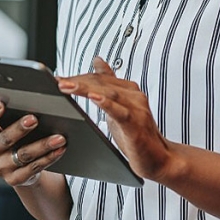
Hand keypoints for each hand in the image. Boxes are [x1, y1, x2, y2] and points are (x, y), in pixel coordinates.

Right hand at [0, 101, 66, 186]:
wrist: (17, 166)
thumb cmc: (14, 135)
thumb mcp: (7, 123)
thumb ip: (9, 110)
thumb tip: (16, 92)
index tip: (1, 104)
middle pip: (5, 139)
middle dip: (20, 129)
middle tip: (34, 118)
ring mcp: (1, 168)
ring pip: (23, 154)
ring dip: (43, 145)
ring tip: (59, 137)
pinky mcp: (15, 179)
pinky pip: (34, 167)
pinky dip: (49, 157)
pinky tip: (60, 149)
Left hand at [57, 57, 172, 180]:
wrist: (161, 159)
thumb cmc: (137, 135)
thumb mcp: (119, 107)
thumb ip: (108, 84)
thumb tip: (98, 60)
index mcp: (128, 89)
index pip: (99, 78)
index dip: (78, 77)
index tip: (58, 78)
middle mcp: (134, 95)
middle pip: (101, 83)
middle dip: (77, 81)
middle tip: (58, 82)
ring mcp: (137, 109)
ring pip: (108, 93)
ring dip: (85, 88)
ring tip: (66, 87)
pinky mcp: (136, 125)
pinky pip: (120, 111)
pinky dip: (106, 103)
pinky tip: (93, 97)